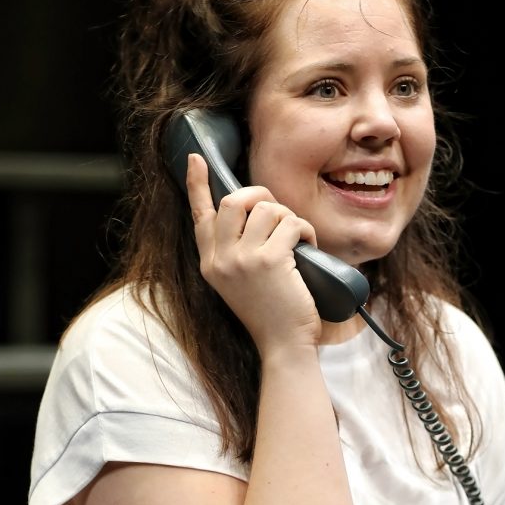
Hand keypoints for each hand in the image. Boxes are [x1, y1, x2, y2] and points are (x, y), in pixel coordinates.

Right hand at [186, 152, 320, 350]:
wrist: (283, 346)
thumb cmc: (271, 315)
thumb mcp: (240, 283)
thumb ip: (238, 252)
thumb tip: (256, 212)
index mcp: (210, 264)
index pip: (199, 216)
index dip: (197, 184)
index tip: (195, 159)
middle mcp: (221, 259)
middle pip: (233, 201)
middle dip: (260, 196)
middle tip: (279, 214)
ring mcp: (243, 259)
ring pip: (266, 208)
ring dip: (288, 217)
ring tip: (297, 240)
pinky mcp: (270, 260)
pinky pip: (291, 223)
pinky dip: (305, 229)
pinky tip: (309, 246)